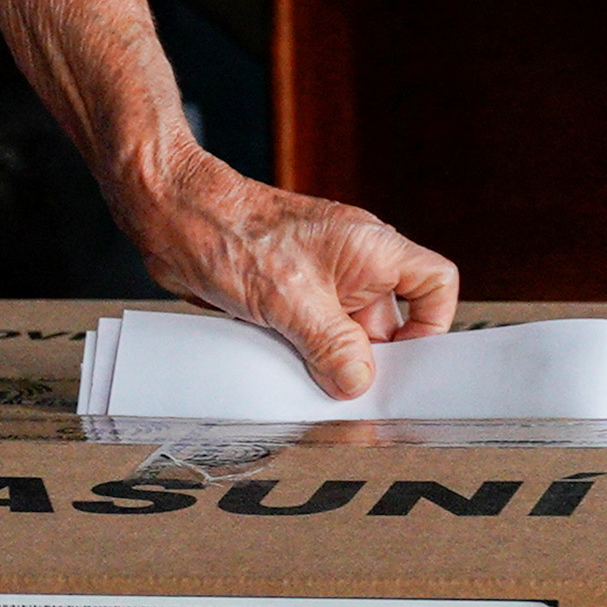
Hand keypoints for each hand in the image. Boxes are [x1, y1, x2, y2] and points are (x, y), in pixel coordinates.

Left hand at [118, 154, 460, 397]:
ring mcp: (321, 279)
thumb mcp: (291, 301)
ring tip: (306, 379)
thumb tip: (358, 382)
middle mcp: (353, 262)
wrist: (171, 216)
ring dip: (327, 360)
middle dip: (368, 358)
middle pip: (387, 322)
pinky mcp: (289, 293)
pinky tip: (279, 367)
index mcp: (371, 249)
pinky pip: (310, 334)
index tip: (405, 362)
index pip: (435, 283)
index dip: (432, 324)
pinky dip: (300, 355)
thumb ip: (333, 347)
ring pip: (345, 334)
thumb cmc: (230, 233)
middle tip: (349, 390)